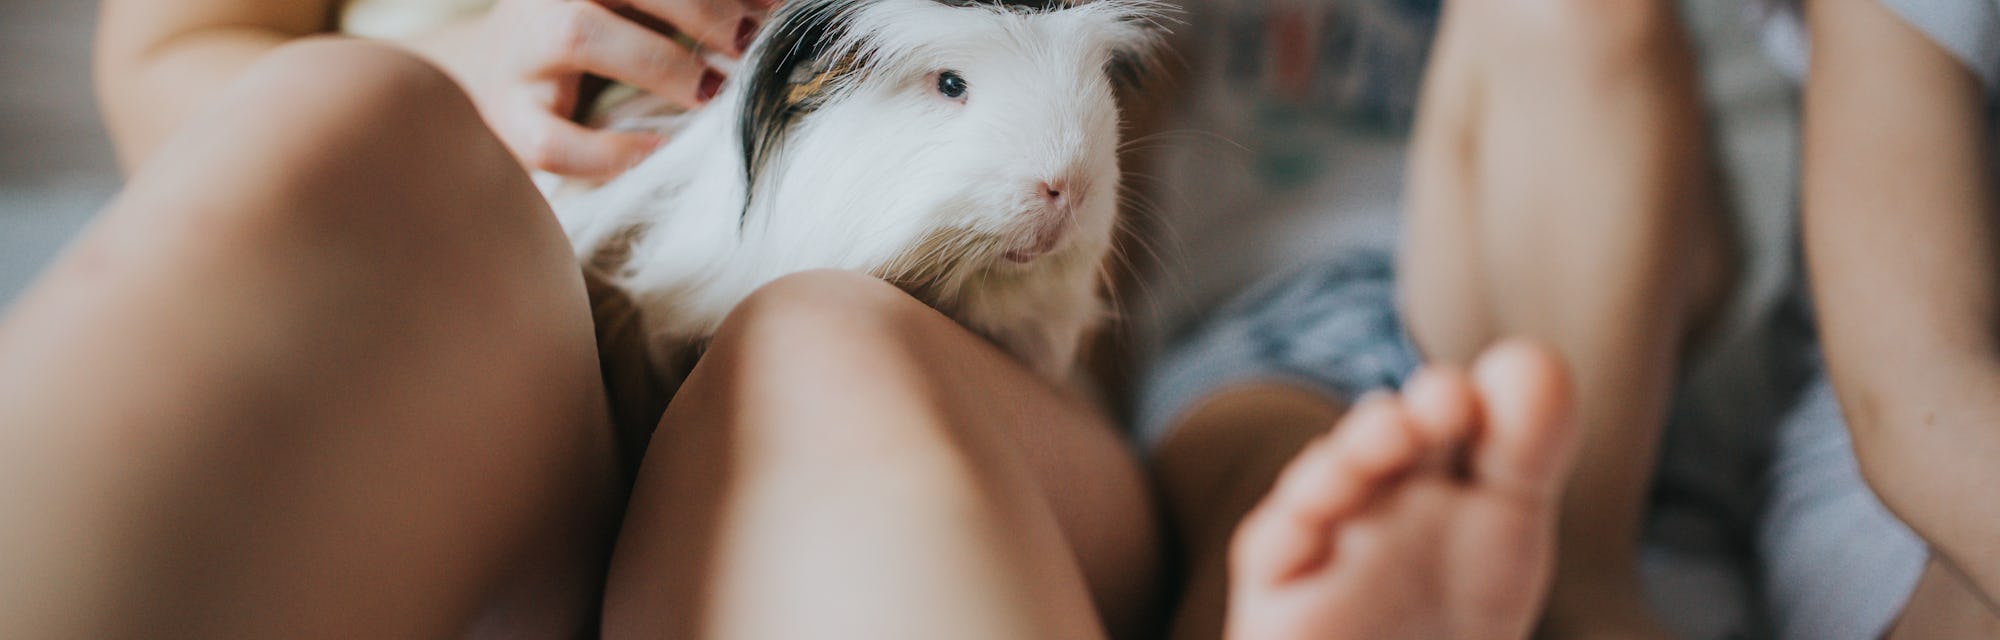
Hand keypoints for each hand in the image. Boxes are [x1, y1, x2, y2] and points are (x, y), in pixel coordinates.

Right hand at [411, 0, 767, 178]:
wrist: (484, 72)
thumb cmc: (585, 32)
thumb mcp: (630, 8)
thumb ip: (683, 10)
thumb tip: (774, 10)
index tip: (772, 6)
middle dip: (697, 7)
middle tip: (749, 43)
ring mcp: (519, 54)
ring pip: (579, 34)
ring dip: (660, 61)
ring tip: (714, 90)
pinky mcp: (509, 120)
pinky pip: (555, 139)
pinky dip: (612, 151)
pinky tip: (659, 149)